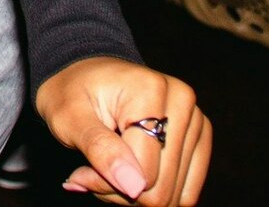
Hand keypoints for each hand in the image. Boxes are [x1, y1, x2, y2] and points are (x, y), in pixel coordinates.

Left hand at [37, 57, 209, 204]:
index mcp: (152, 90)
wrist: (83, 73)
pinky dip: (154, 191)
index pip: (144, 174)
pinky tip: (129, 172)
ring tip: (110, 168)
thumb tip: (134, 187)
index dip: (107, 184)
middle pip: (162, 188)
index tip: (80, 173)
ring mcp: (196, 120)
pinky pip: (185, 191)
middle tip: (92, 173)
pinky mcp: (199, 137)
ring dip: (135, 192)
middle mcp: (183, 102)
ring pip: (174, 194)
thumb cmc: (71, 92)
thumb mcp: (68, 117)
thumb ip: (99, 148)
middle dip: (121, 190)